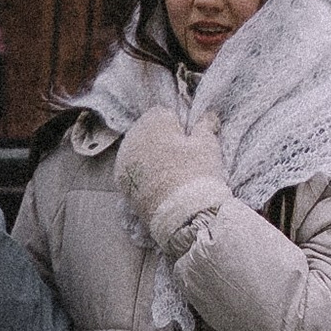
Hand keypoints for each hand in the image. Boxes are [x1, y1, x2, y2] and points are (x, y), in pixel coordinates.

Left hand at [114, 106, 227, 246]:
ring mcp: (124, 162)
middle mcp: (132, 139)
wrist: (183, 216)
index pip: (164, 114)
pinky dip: (143, 175)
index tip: (190, 142)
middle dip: (163, 140)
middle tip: (182, 160)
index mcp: (151, 123)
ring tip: (171, 174)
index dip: (179, 126)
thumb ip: (205, 124)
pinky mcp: (122, 184)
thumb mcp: (207, 145)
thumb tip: (208, 115)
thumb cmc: (197, 174)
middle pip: (148, 132)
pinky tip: (159, 186)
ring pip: (139, 151)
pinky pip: (133, 171)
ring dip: (151, 157)